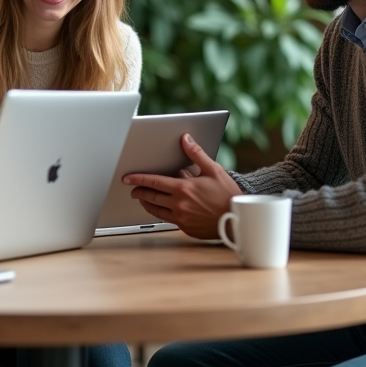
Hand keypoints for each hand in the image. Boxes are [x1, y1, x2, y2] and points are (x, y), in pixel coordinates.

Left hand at [121, 133, 242, 238]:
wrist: (238, 219)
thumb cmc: (227, 194)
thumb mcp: (214, 170)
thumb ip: (196, 154)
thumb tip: (185, 139)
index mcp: (183, 188)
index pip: (154, 182)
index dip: (138, 179)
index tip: (127, 178)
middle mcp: (179, 204)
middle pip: (151, 197)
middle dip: (139, 191)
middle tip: (133, 189)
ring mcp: (181, 218)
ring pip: (155, 211)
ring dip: (146, 203)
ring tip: (142, 198)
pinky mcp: (184, 228)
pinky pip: (166, 220)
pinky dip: (160, 213)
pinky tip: (161, 209)